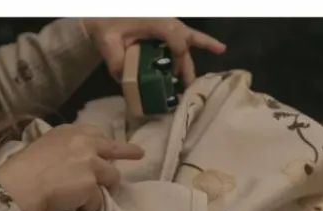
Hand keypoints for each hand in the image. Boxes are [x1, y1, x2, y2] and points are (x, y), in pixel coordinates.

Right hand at [0, 124, 144, 210]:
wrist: (23, 183)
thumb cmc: (23, 168)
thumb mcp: (42, 148)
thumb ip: (60, 150)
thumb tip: (67, 162)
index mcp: (69, 132)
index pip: (94, 133)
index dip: (102, 142)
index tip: (108, 145)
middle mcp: (84, 144)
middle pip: (113, 148)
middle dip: (128, 151)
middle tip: (140, 153)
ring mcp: (91, 164)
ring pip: (112, 178)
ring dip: (105, 191)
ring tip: (92, 203)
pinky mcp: (92, 186)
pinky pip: (97, 204)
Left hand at [82, 18, 225, 87]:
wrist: (103, 11)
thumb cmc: (106, 22)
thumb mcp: (108, 42)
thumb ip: (116, 62)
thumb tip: (127, 83)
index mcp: (156, 22)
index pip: (177, 40)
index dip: (179, 58)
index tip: (174, 76)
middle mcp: (166, 22)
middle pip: (184, 44)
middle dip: (186, 67)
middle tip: (186, 87)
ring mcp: (167, 26)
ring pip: (188, 41)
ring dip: (189, 63)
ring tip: (192, 83)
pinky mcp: (164, 30)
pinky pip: (186, 37)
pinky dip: (203, 43)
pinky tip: (220, 49)